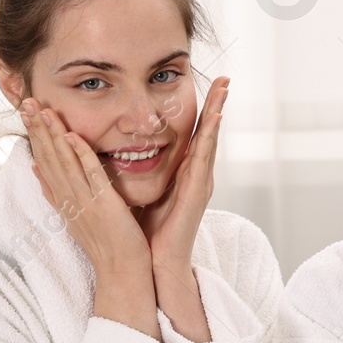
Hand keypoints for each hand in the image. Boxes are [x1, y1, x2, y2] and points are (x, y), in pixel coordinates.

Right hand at [21, 98, 150, 277]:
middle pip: (47, 158)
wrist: (122, 272)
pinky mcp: (103, 205)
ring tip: (40, 109)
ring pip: (63, 162)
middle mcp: (68, 199)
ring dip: (51, 135)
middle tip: (25, 101)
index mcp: (62, 200)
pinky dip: (79, 154)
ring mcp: (84, 202)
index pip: (43, 161)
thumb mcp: (75, 215)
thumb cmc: (105, 245)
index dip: (34, 135)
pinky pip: (90, 175)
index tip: (26, 112)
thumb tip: (36, 170)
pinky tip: (71, 135)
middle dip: (36, 129)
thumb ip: (55, 192)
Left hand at [137, 77, 227, 272]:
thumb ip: (137, 172)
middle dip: (217, 104)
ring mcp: (200, 184)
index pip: (192, 134)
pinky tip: (214, 120)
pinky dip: (209, 139)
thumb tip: (116, 151)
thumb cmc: (145, 232)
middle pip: (207, 133)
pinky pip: (203, 160)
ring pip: (210, 141)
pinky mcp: (197, 194)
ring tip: (224, 90)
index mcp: (183, 174)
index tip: (207, 84)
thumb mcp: (140, 192)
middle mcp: (196, 176)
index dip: (201, 110)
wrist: (153, 264)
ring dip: (218, 114)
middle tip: (225, 78)